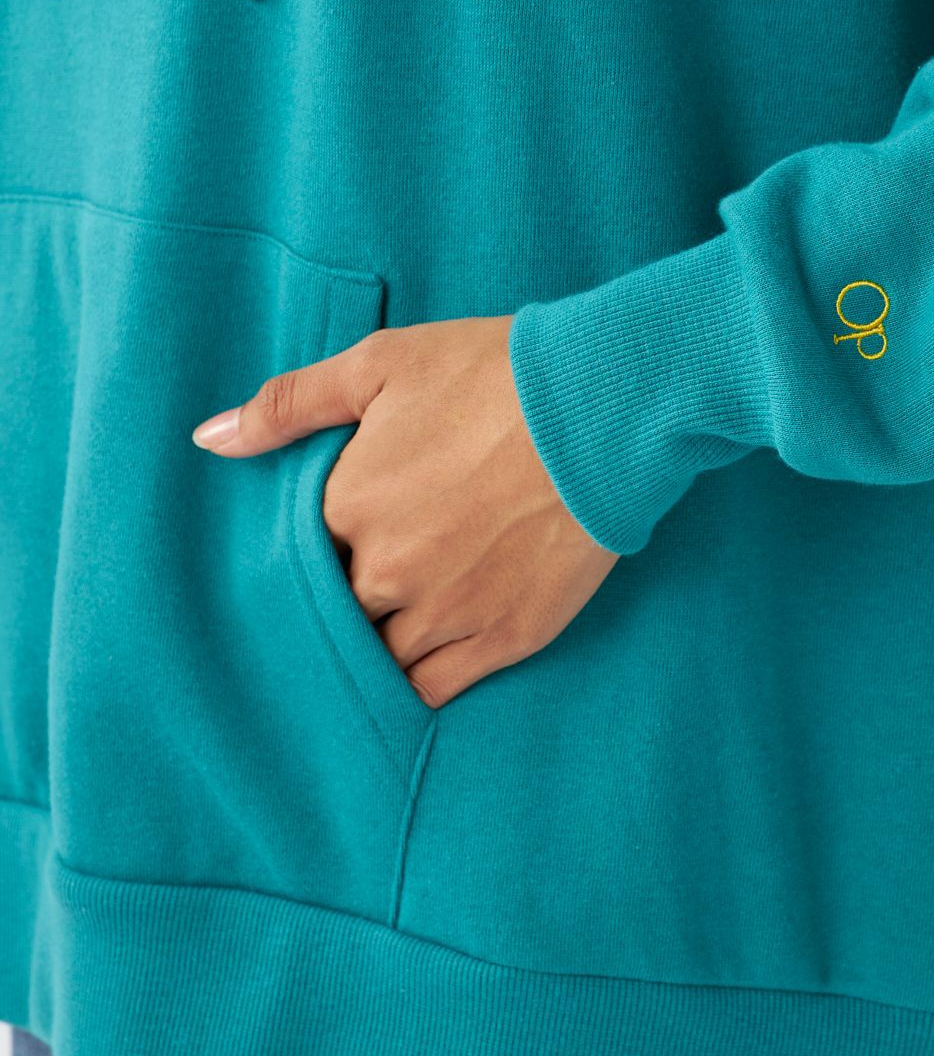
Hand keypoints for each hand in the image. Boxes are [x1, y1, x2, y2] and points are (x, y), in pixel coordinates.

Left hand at [191, 316, 619, 707]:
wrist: (602, 408)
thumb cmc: (489, 375)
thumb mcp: (380, 365)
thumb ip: (289, 406)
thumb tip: (208, 440)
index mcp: (347, 506)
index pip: (296, 561)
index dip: (312, 555)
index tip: (334, 545)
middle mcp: (387, 571)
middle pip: (335, 616)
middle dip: (342, 605)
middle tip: (368, 583)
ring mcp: (447, 612)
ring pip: (379, 660)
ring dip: (375, 647)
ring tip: (392, 625)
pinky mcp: (504, 638)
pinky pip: (433, 690)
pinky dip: (415, 685)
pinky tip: (417, 665)